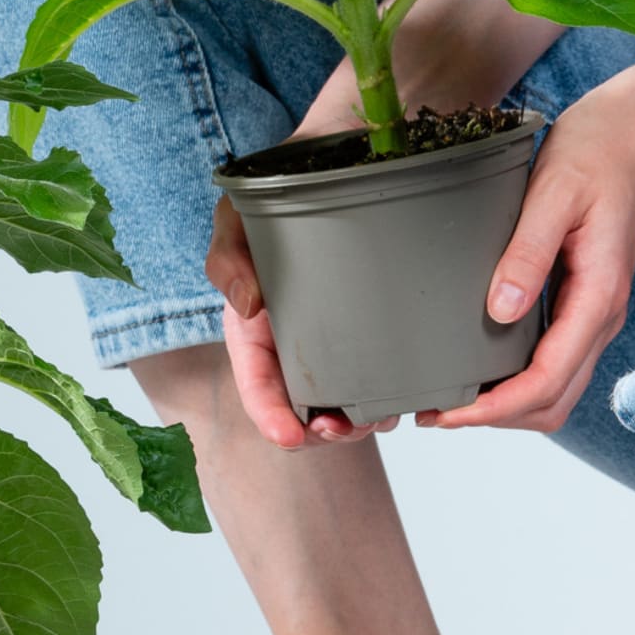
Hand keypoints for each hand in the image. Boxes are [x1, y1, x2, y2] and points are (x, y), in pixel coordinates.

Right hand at [207, 198, 398, 448]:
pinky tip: (405, 397)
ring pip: (342, 411)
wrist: (307, 197)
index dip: (270, 418)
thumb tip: (247, 304)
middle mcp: (290, 355)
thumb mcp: (234, 229)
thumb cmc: (261, 219)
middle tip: (345, 427)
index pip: (256, 388)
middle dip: (323, 434)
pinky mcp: (362, 348)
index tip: (287, 437)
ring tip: (379, 416)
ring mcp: (327, 356)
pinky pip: (373, 387)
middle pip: (301, 416)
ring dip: (358, 426)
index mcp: (255, 338)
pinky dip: (386, 403)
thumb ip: (230, 262)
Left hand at [419, 80, 634, 433]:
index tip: (448, 414)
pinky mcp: (580, 301)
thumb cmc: (593, 155)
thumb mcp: (551, 196)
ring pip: (556, 387)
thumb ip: (526, 255)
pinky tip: (477, 365)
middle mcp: (601, 314)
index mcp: (598, 295)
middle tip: (434, 412)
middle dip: (496, 417)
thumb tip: (499, 312)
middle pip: (554, 400)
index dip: (496, 408)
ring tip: (447, 396)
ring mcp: (593, 311)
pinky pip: (553, 359)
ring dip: (506, 404)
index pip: (548, 380)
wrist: (629, 133)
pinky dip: (516, 379)